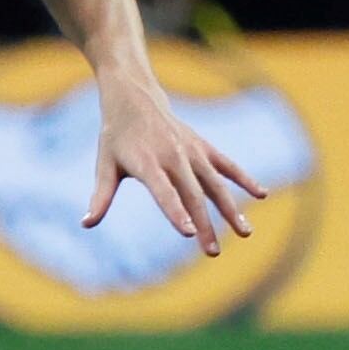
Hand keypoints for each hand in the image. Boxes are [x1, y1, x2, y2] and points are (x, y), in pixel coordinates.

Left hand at [85, 78, 262, 256]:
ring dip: (231, 208)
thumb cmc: (116, 137)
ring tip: (245, 232)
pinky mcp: (203, 147)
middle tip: (212, 252)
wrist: (135, 96)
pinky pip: (227, 164)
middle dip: (204, 224)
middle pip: (192, 195)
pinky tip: (262, 195)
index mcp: (147, 162)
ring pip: (215, 183)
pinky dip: (244, 178)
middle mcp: (173, 156)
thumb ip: (100, 195)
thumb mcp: (105, 163)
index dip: (175, 211)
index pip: (163, 191)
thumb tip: (86, 224)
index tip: (186, 233)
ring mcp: (192, 150)